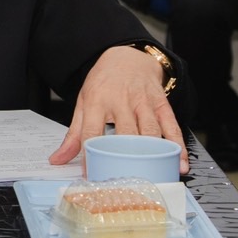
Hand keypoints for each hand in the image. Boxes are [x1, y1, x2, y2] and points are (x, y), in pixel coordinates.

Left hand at [50, 46, 187, 174]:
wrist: (127, 57)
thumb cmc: (103, 84)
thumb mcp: (83, 103)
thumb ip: (73, 134)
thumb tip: (57, 159)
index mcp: (96, 102)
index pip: (91, 132)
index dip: (90, 155)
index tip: (91, 174)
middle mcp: (120, 101)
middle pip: (125, 133)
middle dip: (124, 157)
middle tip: (124, 180)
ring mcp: (143, 102)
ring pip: (150, 131)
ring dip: (153, 154)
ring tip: (154, 176)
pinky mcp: (162, 104)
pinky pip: (172, 126)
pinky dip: (177, 146)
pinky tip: (179, 162)